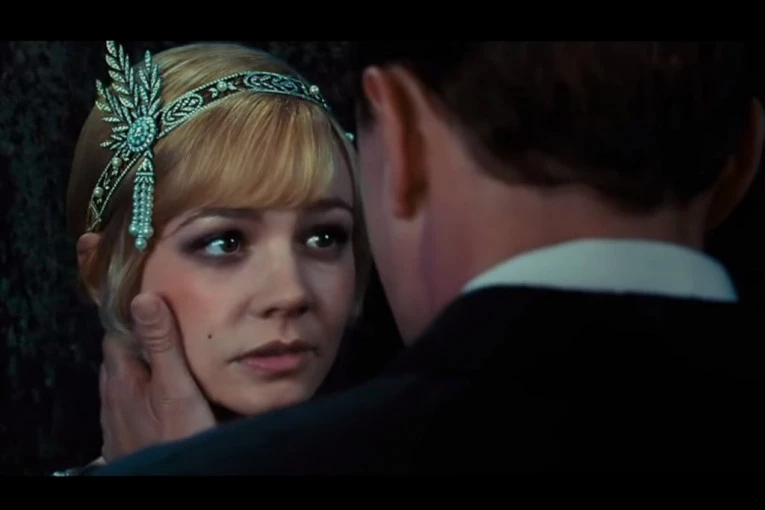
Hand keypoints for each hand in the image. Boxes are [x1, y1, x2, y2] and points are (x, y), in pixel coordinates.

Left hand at [99, 292, 215, 461]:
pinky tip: (167, 398)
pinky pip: (132, 405)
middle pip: (120, 358)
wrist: (171, 480)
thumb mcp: (175, 386)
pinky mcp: (126, 438)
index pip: (116, 334)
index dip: (135, 318)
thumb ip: (161, 344)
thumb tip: (144, 296)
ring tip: (173, 361)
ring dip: (144, 370)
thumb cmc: (176, 434)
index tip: (160, 307)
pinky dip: (146, 394)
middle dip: (142, 342)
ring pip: (126, 383)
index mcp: (121, 378)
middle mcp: (111, 397)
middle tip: (173, 331)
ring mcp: (116, 421)